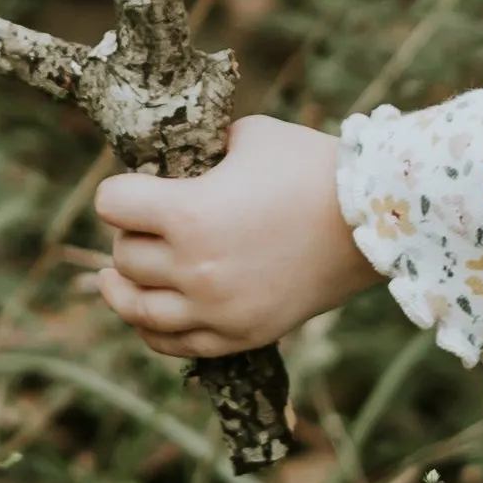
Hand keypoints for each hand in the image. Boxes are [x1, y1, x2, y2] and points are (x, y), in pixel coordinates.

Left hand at [91, 115, 377, 364]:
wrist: (371, 220)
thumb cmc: (311, 166)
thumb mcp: (247, 137)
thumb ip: (202, 149)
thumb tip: (175, 160)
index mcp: (189, 212)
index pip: (111, 204)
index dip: (119, 192)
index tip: (132, 188)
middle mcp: (194, 267)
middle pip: (124, 256)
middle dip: (130, 234)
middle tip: (146, 223)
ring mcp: (216, 308)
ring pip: (137, 308)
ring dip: (123, 288)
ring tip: (115, 276)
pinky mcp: (240, 335)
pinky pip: (173, 344)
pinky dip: (151, 328)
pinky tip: (148, 310)